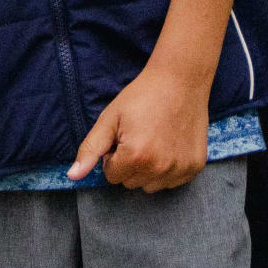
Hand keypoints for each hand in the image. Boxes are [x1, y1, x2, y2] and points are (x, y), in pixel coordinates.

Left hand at [71, 61, 209, 192]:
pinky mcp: (195, 167)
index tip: (123, 136)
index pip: (112, 176)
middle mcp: (160, 168)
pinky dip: (168, 169)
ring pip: (151, 186)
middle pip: (131, 183)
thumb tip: (72, 176)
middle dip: (129, 164)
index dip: (113, 155)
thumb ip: (90, 150)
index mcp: (136, 157)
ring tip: (154, 140)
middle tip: (138, 136)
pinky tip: (169, 145)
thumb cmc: (141, 97)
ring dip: (148, 169)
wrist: (180, 81)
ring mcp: (180, 169)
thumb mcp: (109, 119)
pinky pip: (172, 182)